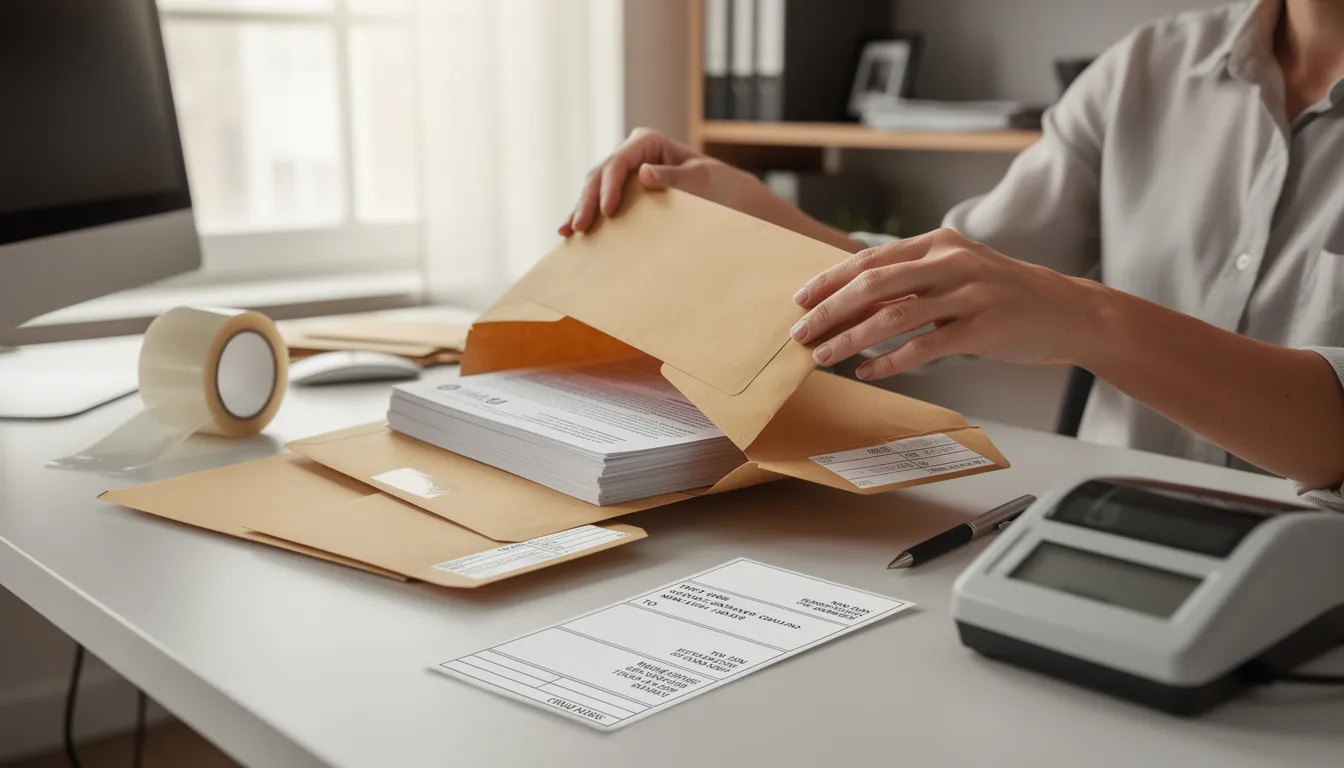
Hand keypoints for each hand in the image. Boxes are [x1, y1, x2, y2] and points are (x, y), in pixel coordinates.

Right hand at [559, 127, 761, 235]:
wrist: (721, 193)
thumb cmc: (713, 183)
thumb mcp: (699, 179)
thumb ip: (674, 177)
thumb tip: (643, 173)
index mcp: (647, 142)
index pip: (619, 162)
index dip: (609, 187)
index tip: (608, 212)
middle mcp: (631, 152)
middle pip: (600, 175)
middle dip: (587, 201)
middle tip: (579, 227)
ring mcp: (624, 170)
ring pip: (593, 187)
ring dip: (580, 209)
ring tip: (567, 231)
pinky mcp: (622, 188)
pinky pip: (599, 200)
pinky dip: (586, 214)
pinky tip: (569, 231)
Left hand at [788, 228, 1107, 378]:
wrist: (1068, 311)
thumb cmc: (1006, 295)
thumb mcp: (959, 272)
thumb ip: (914, 279)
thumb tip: (857, 297)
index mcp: (940, 243)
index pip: (872, 258)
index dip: (831, 279)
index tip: (801, 299)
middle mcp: (951, 261)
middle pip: (873, 283)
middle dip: (829, 310)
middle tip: (799, 332)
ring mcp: (968, 293)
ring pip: (892, 316)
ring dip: (851, 339)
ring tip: (823, 356)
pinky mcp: (981, 327)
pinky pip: (923, 347)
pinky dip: (889, 361)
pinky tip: (867, 371)